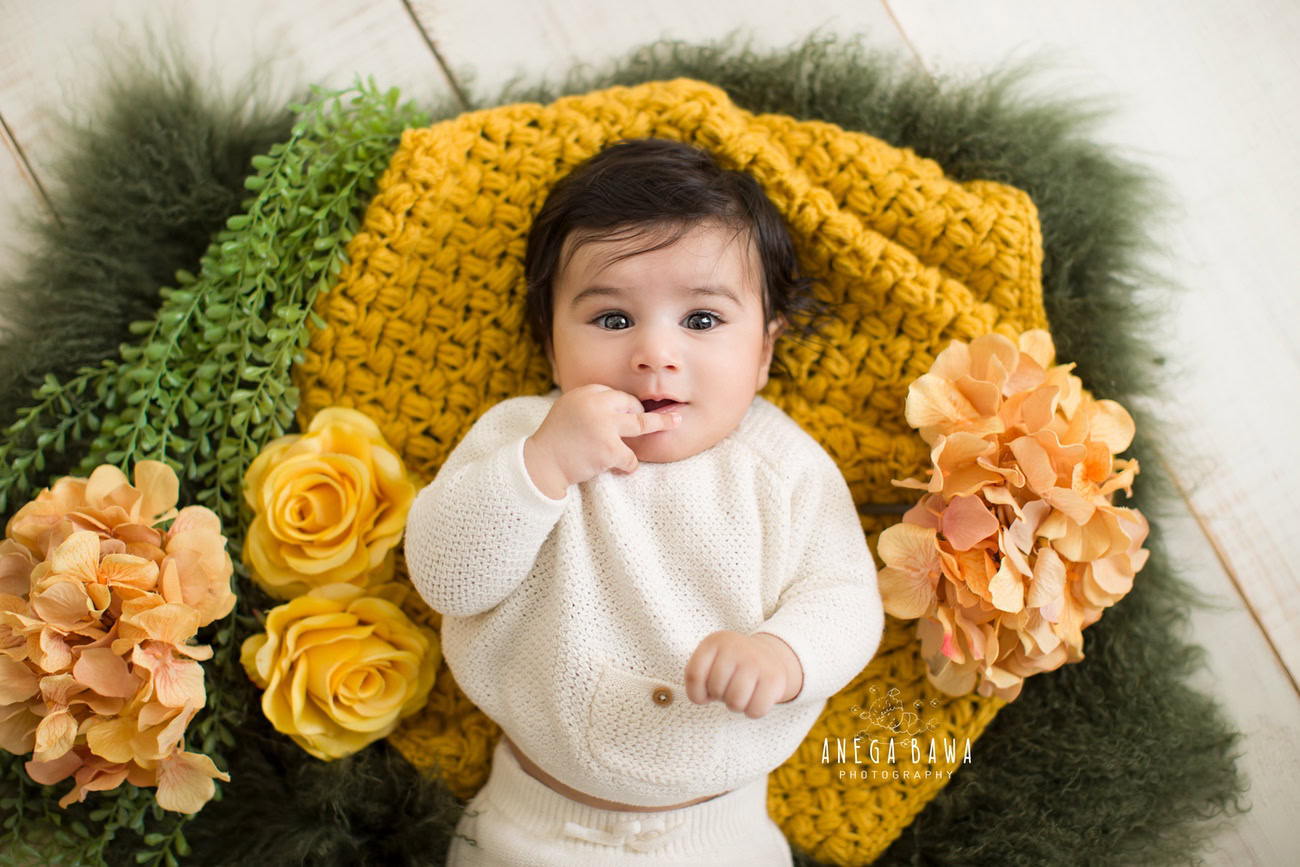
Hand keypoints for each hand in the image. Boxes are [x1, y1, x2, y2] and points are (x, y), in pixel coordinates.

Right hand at [526, 384, 679, 487]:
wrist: (541, 463)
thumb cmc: (556, 438)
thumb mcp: (569, 408)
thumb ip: (591, 403)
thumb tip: (620, 403)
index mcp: (586, 392)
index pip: (616, 394)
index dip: (627, 406)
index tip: (637, 411)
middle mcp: (596, 404)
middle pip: (632, 404)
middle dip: (645, 414)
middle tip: (670, 417)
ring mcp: (604, 425)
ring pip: (642, 424)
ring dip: (660, 425)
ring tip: (676, 422)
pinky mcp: (609, 448)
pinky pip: (631, 456)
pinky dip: (628, 465)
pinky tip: (620, 469)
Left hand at [684, 630, 799, 719]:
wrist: (768, 655)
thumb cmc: (731, 666)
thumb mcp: (710, 661)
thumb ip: (696, 677)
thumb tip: (703, 698)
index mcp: (714, 641)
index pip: (694, 674)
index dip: (696, 693)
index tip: (705, 693)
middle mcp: (735, 647)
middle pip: (716, 689)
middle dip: (720, 696)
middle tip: (729, 687)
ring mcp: (755, 661)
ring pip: (735, 702)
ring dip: (735, 705)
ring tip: (740, 693)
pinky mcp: (773, 677)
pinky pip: (756, 710)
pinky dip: (752, 711)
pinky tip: (754, 699)